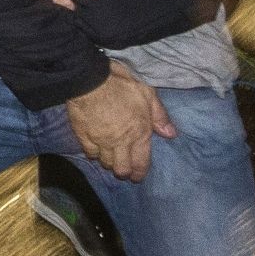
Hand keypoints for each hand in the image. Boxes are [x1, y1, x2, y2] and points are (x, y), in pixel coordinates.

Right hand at [65, 61, 176, 181]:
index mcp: (139, 133)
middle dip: (124, 172)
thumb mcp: (147, 93)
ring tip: (111, 158)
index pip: (141, 163)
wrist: (90, 79)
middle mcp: (120, 142)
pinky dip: (94, 153)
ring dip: (109, 162)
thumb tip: (171, 134)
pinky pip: (90, 153)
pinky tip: (96, 148)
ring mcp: (101, 141)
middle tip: (124, 169)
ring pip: (105, 163)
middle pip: (121, 169)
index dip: (139, 173)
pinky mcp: (84, 137)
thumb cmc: (121, 84)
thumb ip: (159, 115)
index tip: (137, 176)